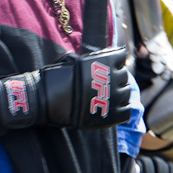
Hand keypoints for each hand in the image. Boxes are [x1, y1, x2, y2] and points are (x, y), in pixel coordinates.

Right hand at [0, 47, 130, 130]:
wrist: (46, 100)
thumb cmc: (54, 77)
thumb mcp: (70, 60)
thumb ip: (87, 60)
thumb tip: (97, 58)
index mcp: (101, 63)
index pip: (120, 57)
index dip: (116, 59)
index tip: (112, 62)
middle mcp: (110, 79)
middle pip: (124, 75)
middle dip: (117, 76)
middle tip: (108, 80)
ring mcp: (111, 98)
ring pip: (127, 93)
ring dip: (121, 92)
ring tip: (111, 94)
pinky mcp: (110, 115)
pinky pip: (126, 111)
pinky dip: (122, 108)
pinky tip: (114, 106)